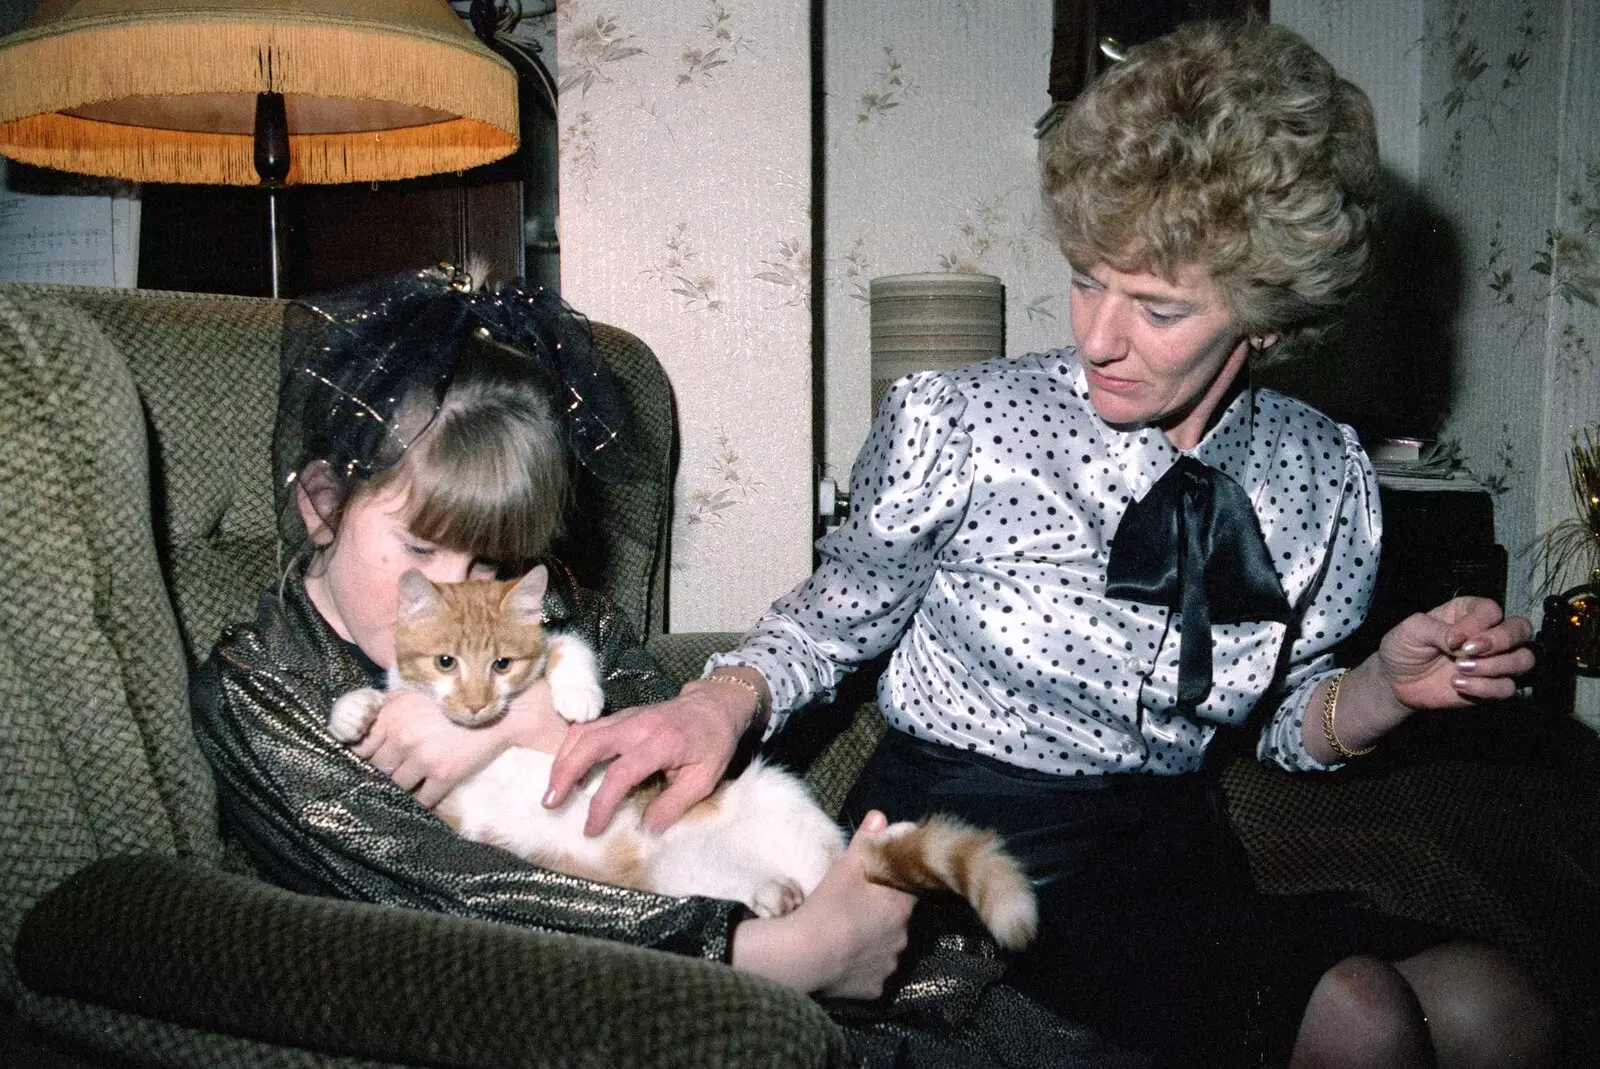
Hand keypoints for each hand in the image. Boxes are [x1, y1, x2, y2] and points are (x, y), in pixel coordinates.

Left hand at [355, 680, 558, 807]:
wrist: (499, 707)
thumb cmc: (457, 695)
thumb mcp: (416, 691)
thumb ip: (389, 707)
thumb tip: (368, 723)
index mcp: (392, 714)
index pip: (360, 746)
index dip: (365, 755)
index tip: (372, 759)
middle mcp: (402, 737)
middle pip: (378, 768)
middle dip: (384, 772)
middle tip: (394, 772)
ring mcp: (423, 758)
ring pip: (397, 786)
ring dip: (402, 787)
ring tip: (409, 785)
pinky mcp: (444, 774)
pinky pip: (422, 800)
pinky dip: (421, 801)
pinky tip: (425, 796)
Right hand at [543, 673, 759, 835]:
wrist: (716, 705)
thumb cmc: (712, 744)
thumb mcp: (704, 779)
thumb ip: (674, 804)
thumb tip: (646, 829)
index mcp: (661, 744)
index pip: (621, 774)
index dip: (602, 803)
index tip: (591, 828)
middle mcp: (638, 726)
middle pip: (590, 744)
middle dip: (565, 773)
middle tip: (550, 802)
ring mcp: (627, 717)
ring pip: (584, 733)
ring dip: (563, 760)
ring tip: (552, 789)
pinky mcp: (621, 716)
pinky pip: (588, 728)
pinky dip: (571, 747)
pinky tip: (566, 767)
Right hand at [729, 811, 914, 997]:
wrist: (803, 956)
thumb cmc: (827, 906)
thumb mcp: (846, 867)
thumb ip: (866, 841)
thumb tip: (881, 816)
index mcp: (900, 907)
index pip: (911, 890)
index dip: (896, 885)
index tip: (879, 885)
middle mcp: (902, 938)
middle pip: (898, 921)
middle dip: (882, 916)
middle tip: (855, 911)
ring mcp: (889, 966)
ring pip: (885, 950)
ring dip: (873, 944)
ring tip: (846, 938)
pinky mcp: (874, 989)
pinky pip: (872, 976)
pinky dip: (861, 969)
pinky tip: (842, 962)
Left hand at [1377, 596, 1534, 710]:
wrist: (1395, 681)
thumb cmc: (1403, 647)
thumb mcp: (1411, 630)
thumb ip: (1437, 629)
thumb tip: (1460, 641)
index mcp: (1468, 612)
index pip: (1491, 610)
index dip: (1477, 624)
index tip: (1452, 640)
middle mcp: (1488, 634)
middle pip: (1521, 630)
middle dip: (1501, 640)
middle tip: (1470, 651)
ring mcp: (1493, 661)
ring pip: (1524, 660)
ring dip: (1496, 666)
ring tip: (1460, 669)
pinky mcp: (1491, 686)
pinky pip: (1508, 688)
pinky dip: (1486, 688)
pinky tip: (1457, 685)